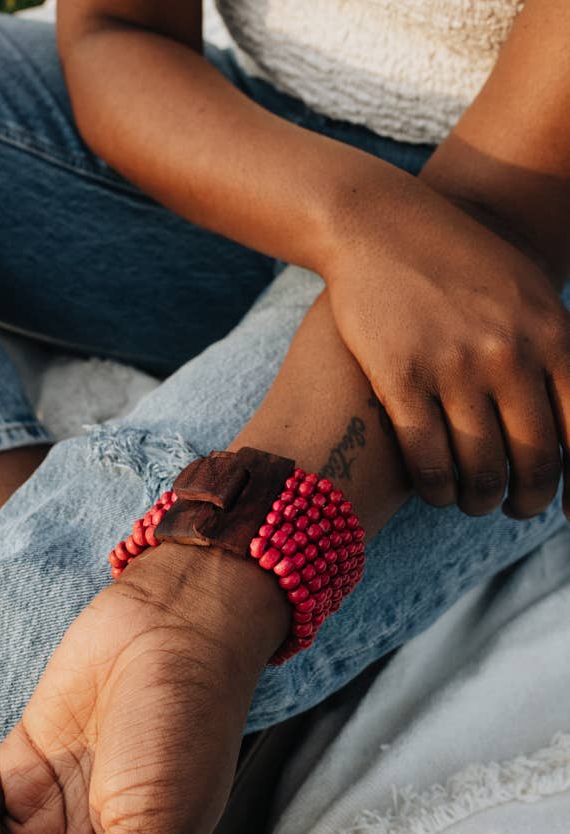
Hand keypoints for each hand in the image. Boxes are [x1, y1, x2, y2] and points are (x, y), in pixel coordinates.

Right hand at [322, 167, 569, 519]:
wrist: (382, 224)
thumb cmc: (462, 263)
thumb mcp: (530, 294)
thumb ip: (557, 351)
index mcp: (552, 335)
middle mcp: (510, 355)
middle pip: (535, 461)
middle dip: (528, 501)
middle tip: (516, 508)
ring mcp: (454, 367)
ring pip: (480, 470)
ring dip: (480, 500)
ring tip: (474, 501)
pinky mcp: (401, 376)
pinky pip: (427, 459)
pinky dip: (437, 489)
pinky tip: (436, 492)